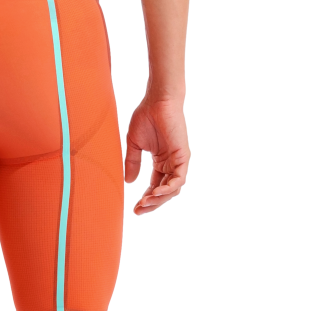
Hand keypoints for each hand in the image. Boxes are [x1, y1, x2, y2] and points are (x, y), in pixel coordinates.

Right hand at [124, 95, 189, 215]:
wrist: (157, 100)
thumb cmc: (146, 117)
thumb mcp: (134, 144)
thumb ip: (132, 163)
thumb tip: (127, 182)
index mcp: (161, 162)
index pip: (155, 187)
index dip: (146, 199)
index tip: (134, 209)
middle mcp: (172, 164)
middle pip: (164, 192)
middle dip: (152, 204)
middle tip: (139, 210)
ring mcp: (179, 162)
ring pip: (172, 190)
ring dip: (159, 199)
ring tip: (144, 203)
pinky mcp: (183, 157)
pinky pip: (178, 179)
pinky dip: (167, 189)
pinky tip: (154, 193)